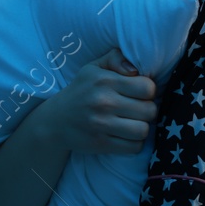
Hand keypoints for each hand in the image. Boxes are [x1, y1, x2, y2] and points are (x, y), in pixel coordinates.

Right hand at [34, 47, 157, 156]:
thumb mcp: (94, 68)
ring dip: (142, 128)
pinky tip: (126, 136)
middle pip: (149, 110)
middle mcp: (104, 102)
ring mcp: (101, 125)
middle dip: (148, 111)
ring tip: (134, 123)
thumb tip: (135, 70)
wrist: (55, 121)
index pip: (147, 88)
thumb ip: (116, 58)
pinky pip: (134, 147)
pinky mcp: (101, 144)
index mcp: (105, 81)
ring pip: (143, 130)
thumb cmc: (81, 91)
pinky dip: (134, 143)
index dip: (149, 91)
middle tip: (138, 110)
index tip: (140, 94)